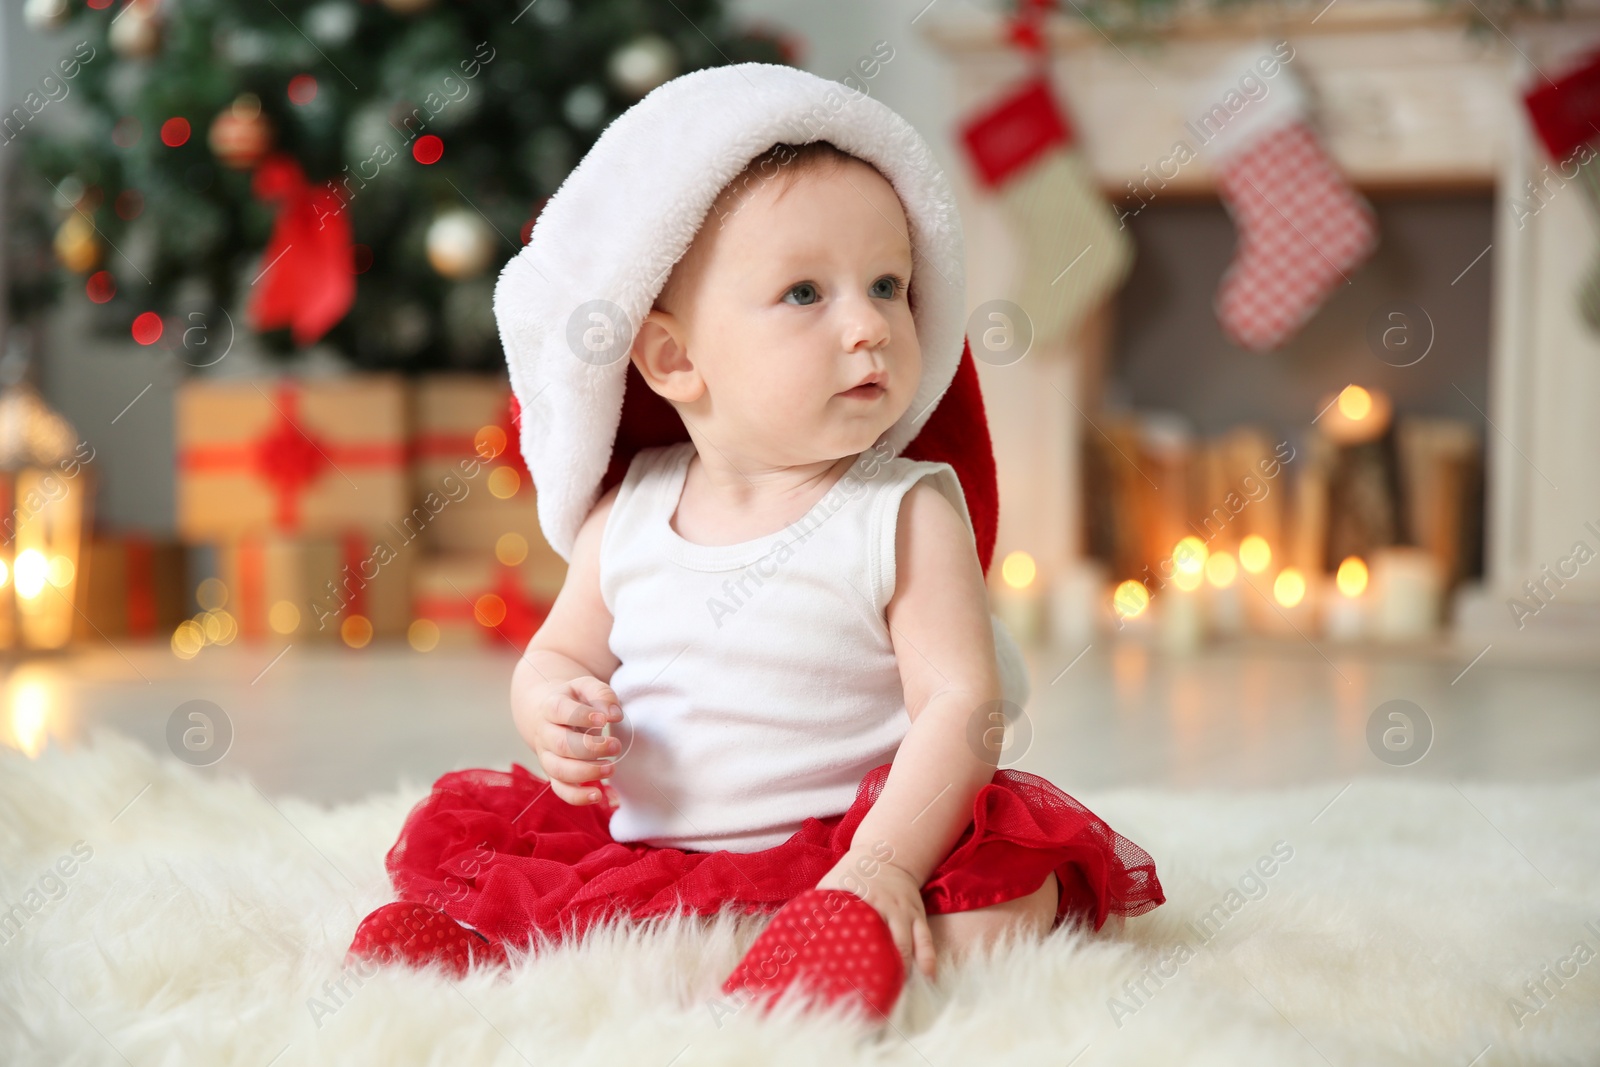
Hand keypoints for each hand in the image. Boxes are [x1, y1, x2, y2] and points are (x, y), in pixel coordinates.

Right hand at [512, 673, 622, 806]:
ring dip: (587, 772)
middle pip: (560, 744)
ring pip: (559, 770)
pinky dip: (578, 797)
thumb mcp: (586, 687)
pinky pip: (560, 790)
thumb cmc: (575, 700)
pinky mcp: (554, 774)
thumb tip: (614, 715)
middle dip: (591, 748)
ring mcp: (547, 756)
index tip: (605, 720)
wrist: (550, 714)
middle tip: (616, 746)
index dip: (582, 716)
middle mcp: (545, 733)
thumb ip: (601, 694)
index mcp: (551, 707)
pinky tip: (598, 795)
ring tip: (611, 768)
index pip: (560, 711)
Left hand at [815, 848, 936, 980]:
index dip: (857, 956)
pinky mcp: (919, 916)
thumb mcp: (832, 884)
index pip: (861, 931)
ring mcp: (908, 912)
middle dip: (886, 970)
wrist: (887, 853)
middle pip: (892, 943)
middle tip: (875, 993)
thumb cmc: (853, 873)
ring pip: (913, 945)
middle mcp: (891, 907)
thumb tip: (793, 932)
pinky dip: (927, 960)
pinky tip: (926, 978)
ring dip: (908, 969)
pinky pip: (926, 941)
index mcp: (867, 899)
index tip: (849, 978)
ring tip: (899, 991)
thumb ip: (817, 907)